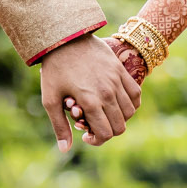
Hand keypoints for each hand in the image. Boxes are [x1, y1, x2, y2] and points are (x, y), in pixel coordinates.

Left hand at [40, 34, 140, 150]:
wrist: (64, 38)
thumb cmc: (54, 69)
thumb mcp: (50, 99)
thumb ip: (59, 126)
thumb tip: (65, 149)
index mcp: (89, 102)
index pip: (105, 134)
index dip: (96, 140)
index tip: (86, 136)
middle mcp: (107, 93)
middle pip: (120, 126)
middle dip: (107, 131)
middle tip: (94, 125)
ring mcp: (116, 81)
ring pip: (129, 112)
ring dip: (119, 118)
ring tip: (105, 114)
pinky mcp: (120, 70)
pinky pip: (136, 94)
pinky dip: (131, 103)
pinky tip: (117, 102)